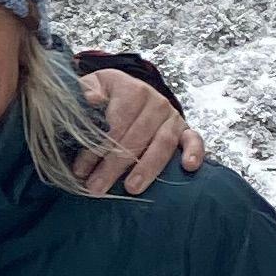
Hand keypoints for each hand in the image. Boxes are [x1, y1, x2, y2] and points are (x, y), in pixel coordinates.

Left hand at [77, 67, 205, 196]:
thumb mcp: (92, 88)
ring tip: (131, 188)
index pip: (115, 123)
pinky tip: (188, 166)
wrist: (129, 91)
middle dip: (114, 166)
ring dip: (147, 168)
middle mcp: (155, 102)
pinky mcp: (185, 130)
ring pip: (161, 144)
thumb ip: (86, 92)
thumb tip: (91, 99)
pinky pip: (194, 140)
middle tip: (97, 187)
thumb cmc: (107, 95)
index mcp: (132, 90)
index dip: (97, 148)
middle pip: (135, 137)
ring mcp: (172, 116)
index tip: (81, 170)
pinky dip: (194, 152)